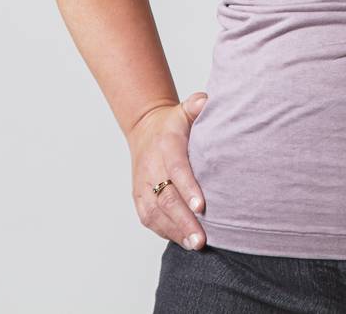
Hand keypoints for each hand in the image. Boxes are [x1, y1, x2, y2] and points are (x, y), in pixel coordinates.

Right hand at [128, 91, 209, 249]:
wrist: (145, 129)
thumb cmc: (173, 124)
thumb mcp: (184, 109)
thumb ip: (197, 105)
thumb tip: (206, 102)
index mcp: (166, 146)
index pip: (177, 169)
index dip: (189, 188)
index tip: (202, 207)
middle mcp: (151, 167)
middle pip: (167, 198)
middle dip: (185, 220)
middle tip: (202, 239)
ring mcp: (143, 185)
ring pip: (156, 212)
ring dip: (176, 230)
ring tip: (196, 244)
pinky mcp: (139, 197)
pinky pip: (149, 218)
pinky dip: (165, 231)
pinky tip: (183, 240)